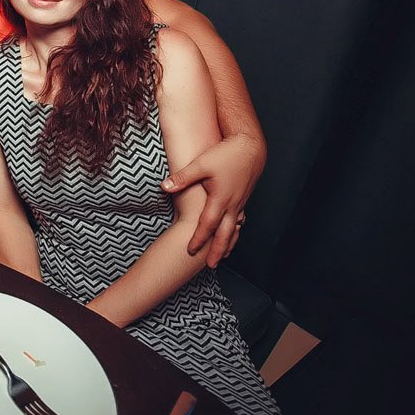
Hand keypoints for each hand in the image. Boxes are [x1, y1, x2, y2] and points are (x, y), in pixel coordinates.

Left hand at [161, 134, 264, 267]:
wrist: (250, 148)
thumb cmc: (225, 154)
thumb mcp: (201, 164)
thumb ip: (182, 177)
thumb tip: (164, 187)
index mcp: (220, 199)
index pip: (207, 225)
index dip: (198, 239)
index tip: (190, 251)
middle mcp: (232, 204)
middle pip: (224, 234)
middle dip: (217, 251)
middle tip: (210, 266)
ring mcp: (240, 202)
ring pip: (234, 229)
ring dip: (228, 243)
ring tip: (223, 256)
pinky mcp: (243, 198)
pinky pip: (239, 219)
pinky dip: (235, 230)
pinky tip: (233, 232)